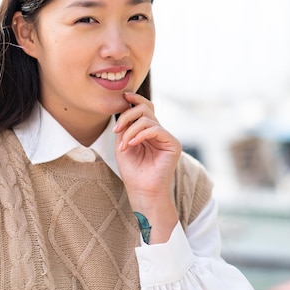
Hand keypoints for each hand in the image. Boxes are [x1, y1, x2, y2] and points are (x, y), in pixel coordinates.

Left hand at [113, 92, 180, 242]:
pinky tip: (132, 144)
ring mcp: (167, 137)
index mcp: (148, 131)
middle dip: (127, 115)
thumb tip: (125, 106)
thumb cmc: (132, 171)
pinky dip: (141, 134)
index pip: (145, 108)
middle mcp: (159, 132)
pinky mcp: (173, 144)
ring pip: (148, 119)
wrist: (142, 192)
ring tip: (123, 145)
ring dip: (130, 131)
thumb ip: (125, 126)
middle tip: (116, 130)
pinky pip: (156, 129)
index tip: (123, 97)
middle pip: (145, 108)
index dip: (135, 99)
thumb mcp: (123, 143)